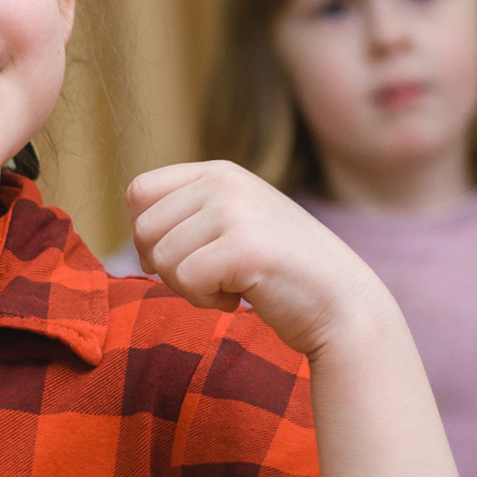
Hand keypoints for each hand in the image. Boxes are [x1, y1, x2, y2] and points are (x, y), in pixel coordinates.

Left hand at [126, 161, 387, 358]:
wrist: (342, 304)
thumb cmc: (280, 272)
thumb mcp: (233, 224)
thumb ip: (189, 215)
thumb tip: (134, 229)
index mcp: (219, 172)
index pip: (140, 193)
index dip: (149, 235)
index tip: (186, 256)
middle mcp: (225, 181)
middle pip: (144, 230)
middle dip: (168, 266)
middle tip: (213, 277)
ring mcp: (236, 211)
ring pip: (161, 259)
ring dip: (190, 287)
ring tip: (233, 285)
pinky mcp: (243, 247)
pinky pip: (185, 281)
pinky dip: (207, 302)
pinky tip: (242, 297)